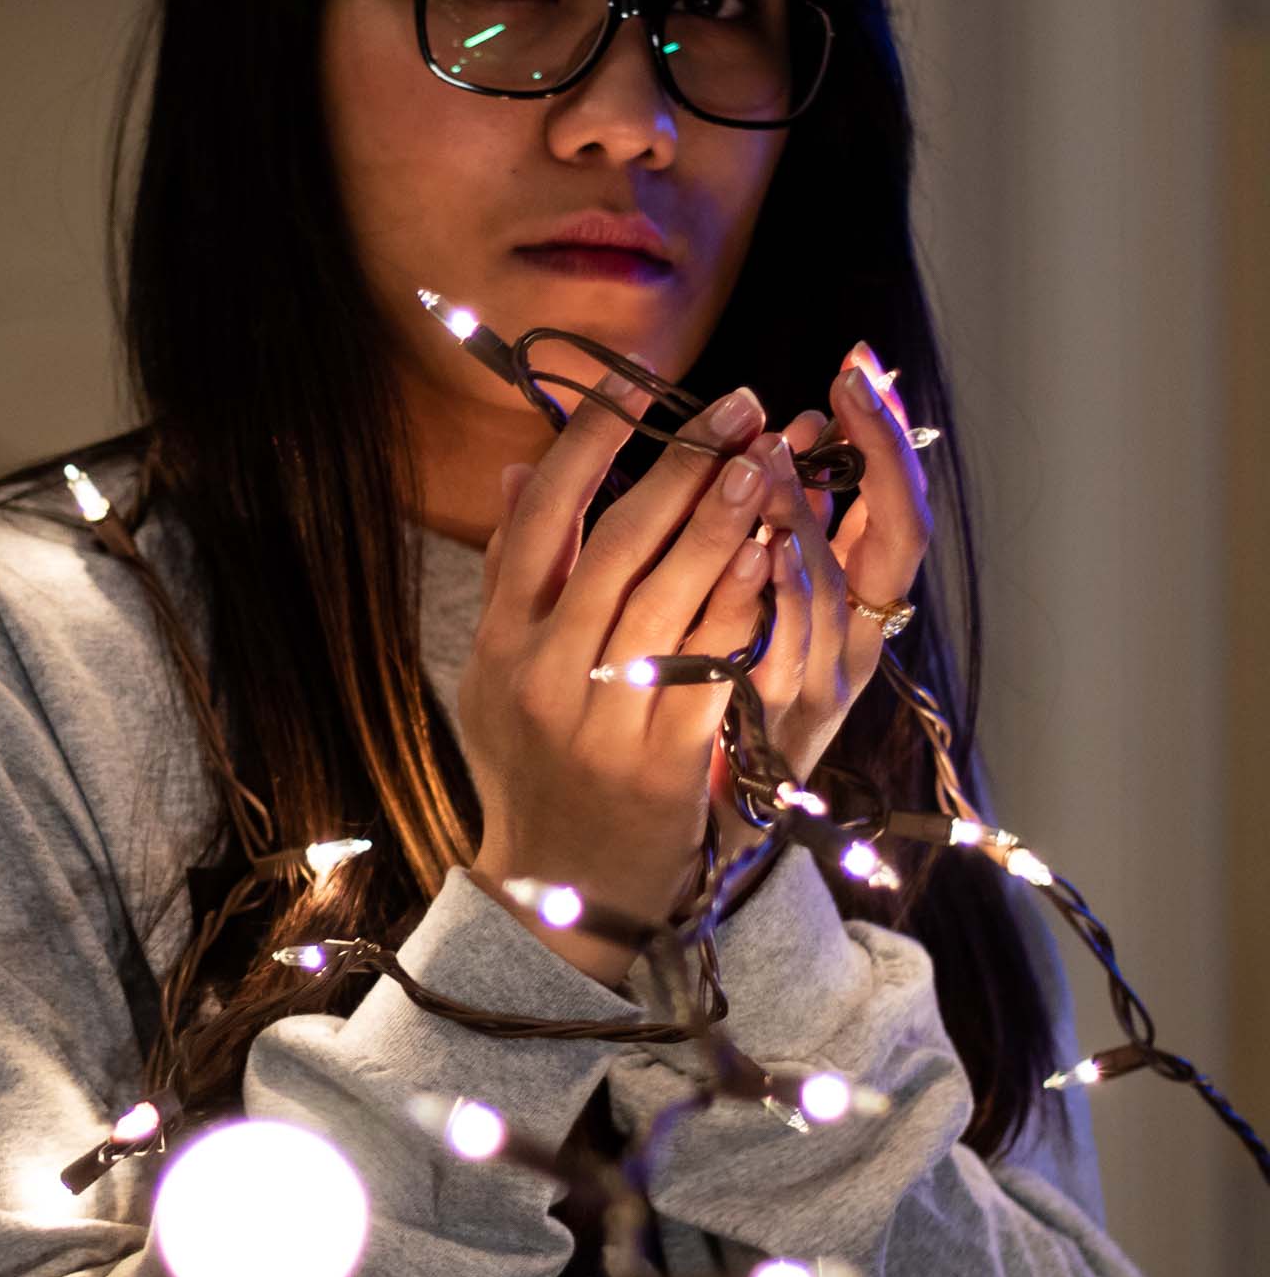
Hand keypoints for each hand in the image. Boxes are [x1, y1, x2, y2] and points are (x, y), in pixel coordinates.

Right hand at [459, 370, 781, 986]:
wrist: (559, 892)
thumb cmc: (532, 764)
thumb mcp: (497, 669)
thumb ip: (515, 571)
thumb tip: (524, 467)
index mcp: (501, 640)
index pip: (540, 521)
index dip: (588, 445)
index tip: (636, 385)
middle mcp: (543, 672)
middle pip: (617, 546)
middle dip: (683, 466)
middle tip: (741, 407)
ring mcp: (602, 719)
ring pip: (671, 597)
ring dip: (727, 519)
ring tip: (771, 459)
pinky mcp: (664, 762)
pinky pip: (713, 665)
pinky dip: (746, 604)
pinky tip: (779, 553)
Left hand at [709, 340, 933, 859]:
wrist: (674, 844)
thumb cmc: (709, 715)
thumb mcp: (749, 616)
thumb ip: (772, 537)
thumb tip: (782, 440)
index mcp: (855, 610)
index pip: (898, 511)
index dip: (888, 441)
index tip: (864, 366)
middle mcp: (855, 647)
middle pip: (895, 539)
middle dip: (877, 454)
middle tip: (849, 383)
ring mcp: (820, 692)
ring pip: (835, 593)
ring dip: (809, 515)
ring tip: (782, 449)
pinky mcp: (774, 734)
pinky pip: (783, 656)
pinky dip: (777, 600)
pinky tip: (759, 549)